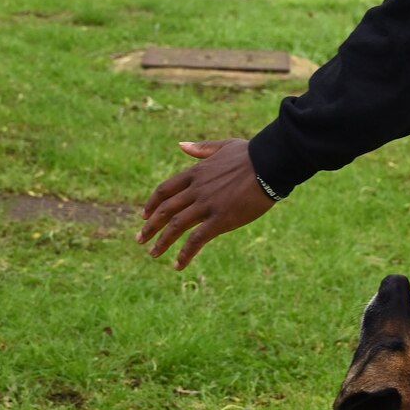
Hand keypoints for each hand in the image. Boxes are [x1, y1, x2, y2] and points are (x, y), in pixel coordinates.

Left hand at [137, 138, 273, 269]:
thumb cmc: (250, 154)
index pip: (164, 190)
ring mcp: (206, 205)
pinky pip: (197, 239)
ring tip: (153, 254)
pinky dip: (185, 253)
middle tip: (139, 239)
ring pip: (176, 226)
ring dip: (162, 242)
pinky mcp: (220, 220)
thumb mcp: (222, 146)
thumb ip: (201, 148)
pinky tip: (178, 265)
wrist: (269, 164)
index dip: (152, 203)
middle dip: (150, 226)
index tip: (144, 214)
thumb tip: (181, 145)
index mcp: (195, 173)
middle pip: (165, 210)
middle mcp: (196, 190)